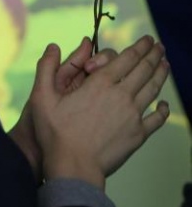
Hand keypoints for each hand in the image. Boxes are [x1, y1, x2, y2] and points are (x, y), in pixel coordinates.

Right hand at [29, 35, 169, 187]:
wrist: (73, 167)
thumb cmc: (55, 133)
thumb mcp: (41, 97)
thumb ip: (46, 68)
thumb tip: (52, 46)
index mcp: (100, 83)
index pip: (127, 57)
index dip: (140, 46)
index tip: (148, 39)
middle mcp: (121, 95)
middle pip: (144, 69)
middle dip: (153, 55)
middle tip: (159, 46)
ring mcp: (132, 115)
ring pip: (153, 89)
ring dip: (161, 74)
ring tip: (165, 64)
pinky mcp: (137, 134)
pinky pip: (156, 118)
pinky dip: (163, 109)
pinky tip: (164, 104)